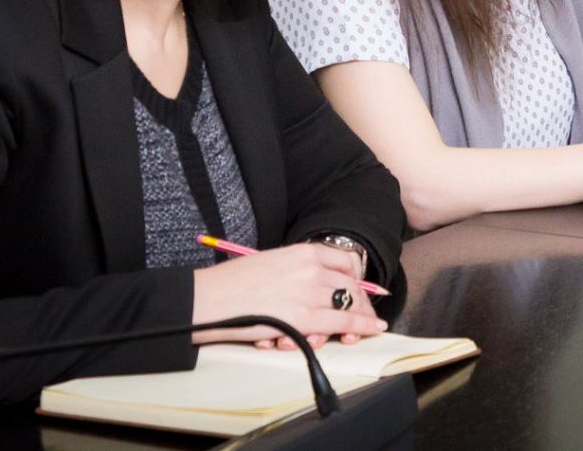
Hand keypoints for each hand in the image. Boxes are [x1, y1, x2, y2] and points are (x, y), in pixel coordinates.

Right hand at [191, 243, 387, 349]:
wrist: (210, 300)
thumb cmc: (231, 283)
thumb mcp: (270, 262)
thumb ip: (295, 269)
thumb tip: (310, 282)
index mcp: (302, 252)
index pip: (343, 262)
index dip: (355, 278)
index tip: (359, 287)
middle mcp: (312, 269)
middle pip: (350, 284)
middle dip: (361, 300)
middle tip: (366, 311)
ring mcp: (311, 293)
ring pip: (351, 303)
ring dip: (362, 316)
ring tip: (370, 325)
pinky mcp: (306, 318)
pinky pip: (344, 322)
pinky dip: (362, 327)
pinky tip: (372, 329)